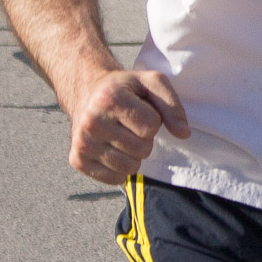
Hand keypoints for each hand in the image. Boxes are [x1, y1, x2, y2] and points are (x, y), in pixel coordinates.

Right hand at [68, 70, 190, 184]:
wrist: (88, 91)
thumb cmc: (126, 88)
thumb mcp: (152, 83)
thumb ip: (172, 106)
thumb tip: (184, 134)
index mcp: (110, 99)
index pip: (151, 127)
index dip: (153, 120)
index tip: (141, 110)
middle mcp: (92, 122)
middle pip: (142, 149)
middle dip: (144, 138)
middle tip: (131, 124)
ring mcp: (82, 143)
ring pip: (130, 168)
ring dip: (134, 154)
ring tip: (123, 135)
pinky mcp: (77, 160)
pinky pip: (115, 179)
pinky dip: (120, 167)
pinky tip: (112, 148)